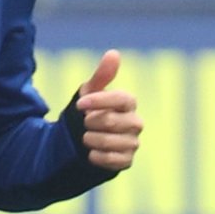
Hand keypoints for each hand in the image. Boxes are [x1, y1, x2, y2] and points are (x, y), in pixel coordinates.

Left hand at [75, 52, 141, 170]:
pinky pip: (115, 160)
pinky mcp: (127, 160)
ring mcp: (132, 142)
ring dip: (92, 140)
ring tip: (85, 137)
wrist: (79, 142)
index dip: (99, 101)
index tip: (79, 104)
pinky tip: (90, 153)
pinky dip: (98, 156)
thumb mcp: (89, 92)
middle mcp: (135, 123)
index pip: (122, 99)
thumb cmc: (88, 113)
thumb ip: (102, 76)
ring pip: (112, 142)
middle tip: (83, 123)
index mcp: (128, 103)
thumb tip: (113, 53)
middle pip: (113, 122)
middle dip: (91, 123)